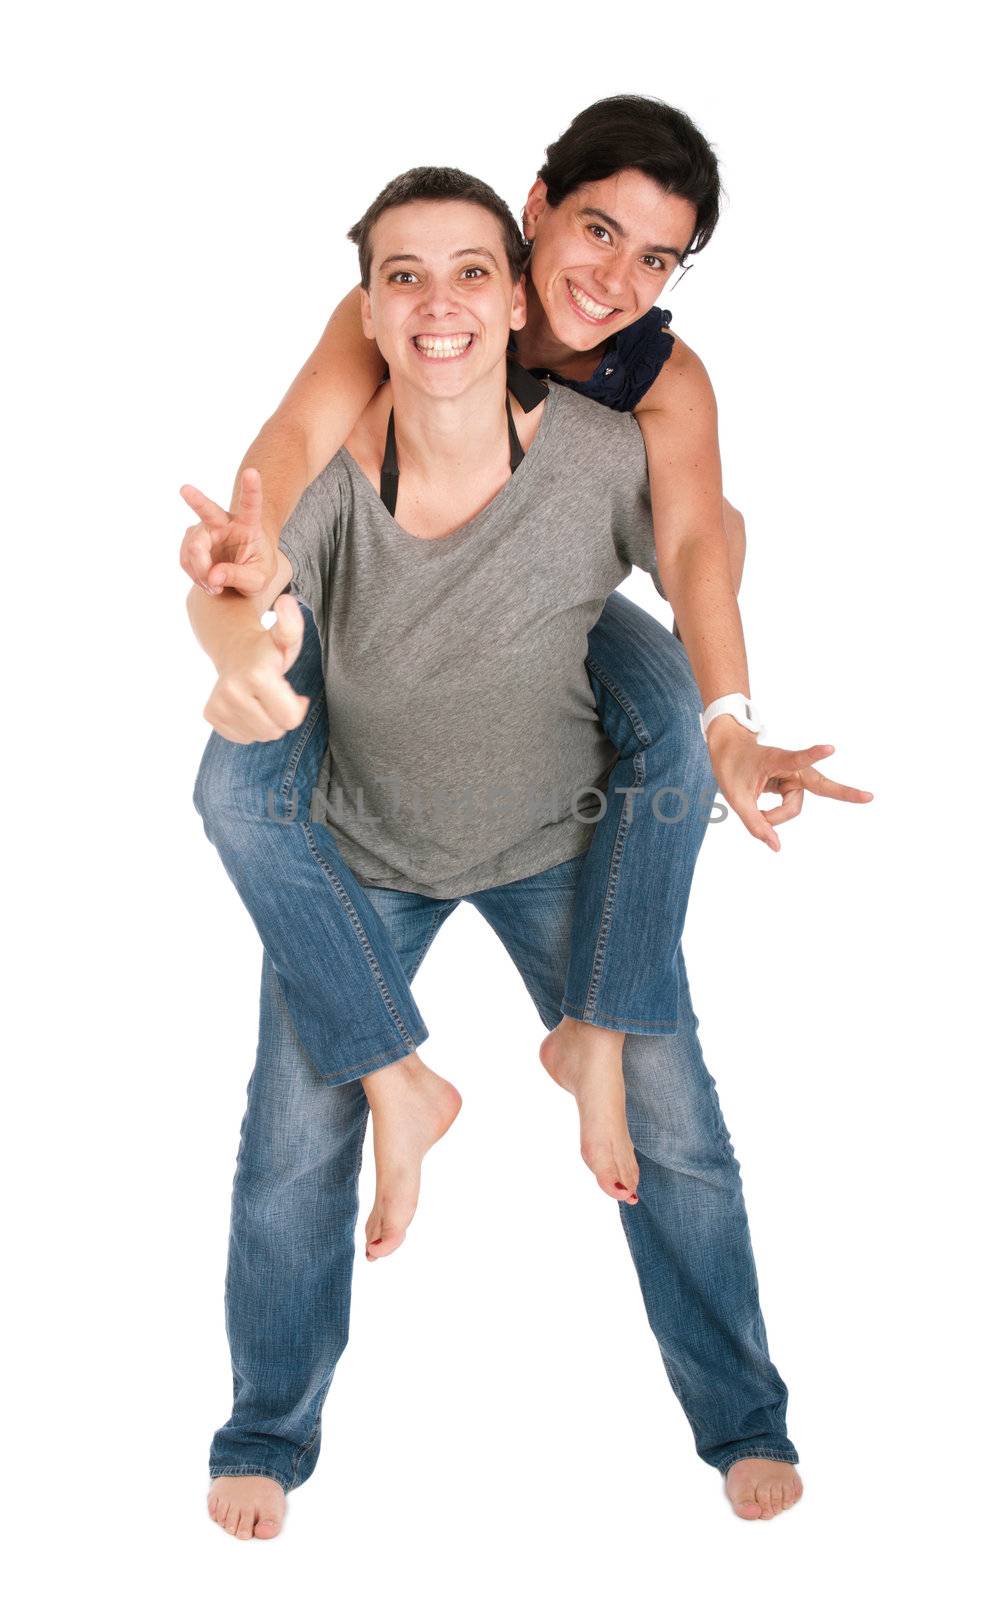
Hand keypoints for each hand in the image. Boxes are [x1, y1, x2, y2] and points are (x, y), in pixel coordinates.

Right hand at [180, 467, 276, 595]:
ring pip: (195, 548)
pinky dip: (196, 576)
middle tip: (185, 489)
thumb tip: (212, 577)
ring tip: (215, 587)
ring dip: (202, 572)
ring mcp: (205, 530)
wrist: (243, 570)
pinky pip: (187, 560)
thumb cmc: (257, 570)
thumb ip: (239, 577)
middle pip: (208, 510)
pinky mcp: (192, 541)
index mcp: (249, 524)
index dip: (252, 489)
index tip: (252, 472)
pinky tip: (208, 582)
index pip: (251, 505)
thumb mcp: (258, 580)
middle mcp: (224, 522)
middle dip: (197, 500)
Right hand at [204, 594, 309, 742]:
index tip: (293, 692)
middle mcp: (233, 691)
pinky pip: (243, 738)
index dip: (297, 707)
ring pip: (260, 736)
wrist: (232, 648)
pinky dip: (250, 726)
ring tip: (262, 698)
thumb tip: (287, 601)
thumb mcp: (286, 637)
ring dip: (267, 722)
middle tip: (276, 694)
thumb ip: (291, 625)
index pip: (291, 719)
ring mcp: (218, 704)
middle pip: (275, 731)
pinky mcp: (210, 715)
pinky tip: (248, 704)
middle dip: (281, 716)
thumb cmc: (268, 648)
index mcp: (256, 674)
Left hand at [705, 717, 872, 851]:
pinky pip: (788, 808)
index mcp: (777, 760)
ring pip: (794, 808)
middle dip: (844, 793)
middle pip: (817, 788)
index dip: (813, 754)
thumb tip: (776, 847)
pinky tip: (764, 813)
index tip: (830, 748)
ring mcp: (794, 777)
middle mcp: (792, 767)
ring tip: (753, 807)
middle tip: (870, 797)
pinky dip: (776, 815)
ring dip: (775, 816)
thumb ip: (755, 823)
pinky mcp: (792, 786)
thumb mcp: (736, 798)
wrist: (730, 750)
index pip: (797, 758)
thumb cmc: (732, 768)